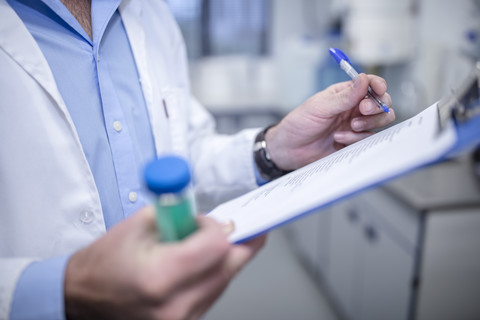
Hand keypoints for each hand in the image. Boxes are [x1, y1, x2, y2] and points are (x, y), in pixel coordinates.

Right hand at [64, 207, 265, 319]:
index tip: (211, 220)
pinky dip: (213, 277)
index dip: (218, 226)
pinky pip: (213, 296)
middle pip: (230, 267)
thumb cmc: (103, 263)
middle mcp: (174, 305)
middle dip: (240, 242)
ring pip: (225, 282)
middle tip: (246, 228)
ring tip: (205, 246)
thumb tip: (216, 218)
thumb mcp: (139, 225)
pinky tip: (199, 266)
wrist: (81, 299)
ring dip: (224, 260)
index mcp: (160, 276)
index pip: (217, 246)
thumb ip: (182, 217)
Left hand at [266, 73, 394, 169]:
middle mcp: (353, 108)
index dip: (378, 86)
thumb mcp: (320, 106)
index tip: (379, 90)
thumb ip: (345, 96)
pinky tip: (339, 139)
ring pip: (379, 122)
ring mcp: (355, 125)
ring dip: (367, 124)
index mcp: (346, 94)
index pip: (370, 84)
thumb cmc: (300, 123)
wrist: (290, 149)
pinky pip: (367, 139)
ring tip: (349, 127)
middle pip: (381, 103)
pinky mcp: (354, 142)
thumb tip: (364, 79)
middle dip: (376, 107)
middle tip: (362, 111)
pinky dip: (356, 139)